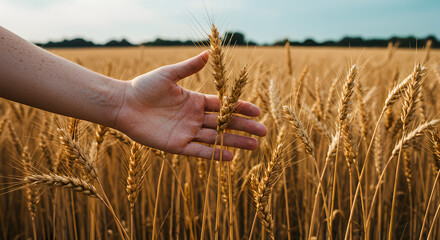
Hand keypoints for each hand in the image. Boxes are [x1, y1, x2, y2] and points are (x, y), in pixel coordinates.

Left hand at [113, 51, 266, 160]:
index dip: (240, 108)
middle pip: (224, 124)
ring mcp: (187, 132)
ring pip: (216, 138)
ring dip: (234, 142)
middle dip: (244, 128)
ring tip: (254, 147)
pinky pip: (198, 151)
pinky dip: (213, 154)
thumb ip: (189, 67)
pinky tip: (230, 157)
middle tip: (263, 132)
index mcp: (195, 101)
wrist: (123, 105)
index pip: (223, 106)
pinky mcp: (176, 145)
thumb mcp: (168, 75)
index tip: (258, 110)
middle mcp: (194, 118)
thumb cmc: (144, 87)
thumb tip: (209, 53)